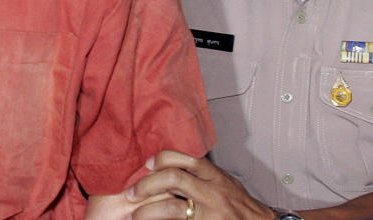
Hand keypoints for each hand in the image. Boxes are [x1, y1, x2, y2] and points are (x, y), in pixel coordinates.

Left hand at [127, 151, 272, 219]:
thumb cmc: (241, 208)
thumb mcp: (224, 184)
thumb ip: (201, 175)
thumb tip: (170, 168)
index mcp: (216, 177)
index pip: (185, 158)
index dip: (162, 158)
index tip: (146, 164)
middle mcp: (213, 193)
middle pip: (173, 179)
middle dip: (146, 185)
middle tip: (130, 193)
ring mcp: (210, 213)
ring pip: (171, 208)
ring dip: (147, 211)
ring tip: (134, 216)